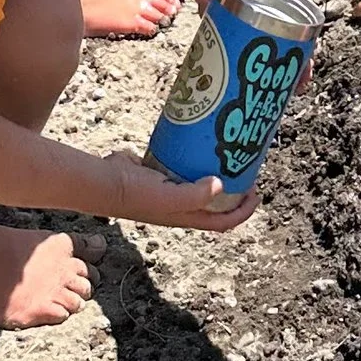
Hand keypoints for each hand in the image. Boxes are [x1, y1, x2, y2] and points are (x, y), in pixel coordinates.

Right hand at [101, 151, 257, 233]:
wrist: (104, 181)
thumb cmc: (136, 194)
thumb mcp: (169, 197)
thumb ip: (195, 194)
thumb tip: (220, 185)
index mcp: (187, 216)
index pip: (223, 221)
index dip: (243, 211)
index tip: (256, 192)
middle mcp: (182, 205)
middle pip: (216, 201)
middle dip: (234, 186)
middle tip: (245, 163)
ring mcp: (171, 188)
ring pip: (200, 180)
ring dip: (215, 168)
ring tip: (228, 148)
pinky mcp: (160, 171)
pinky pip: (183, 163)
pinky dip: (193, 155)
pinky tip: (200, 139)